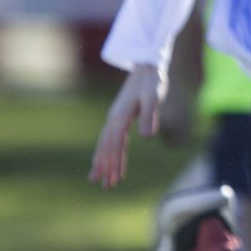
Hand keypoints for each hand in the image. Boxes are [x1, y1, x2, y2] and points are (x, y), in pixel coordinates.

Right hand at [88, 65, 165, 188]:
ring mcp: (115, 116)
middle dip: (106, 167)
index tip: (114, 180)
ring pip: (105, 143)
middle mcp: (114, 118)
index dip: (114, 163)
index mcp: (120, 116)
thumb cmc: (152, 81)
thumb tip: (147, 137)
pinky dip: (106, 150)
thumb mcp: (154, 97)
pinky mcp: (119, 115)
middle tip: (106, 186)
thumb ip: (150, 115)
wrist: (147, 64)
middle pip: (107, 147)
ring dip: (102, 161)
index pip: (115, 145)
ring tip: (97, 178)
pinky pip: (109, 137)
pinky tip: (106, 157)